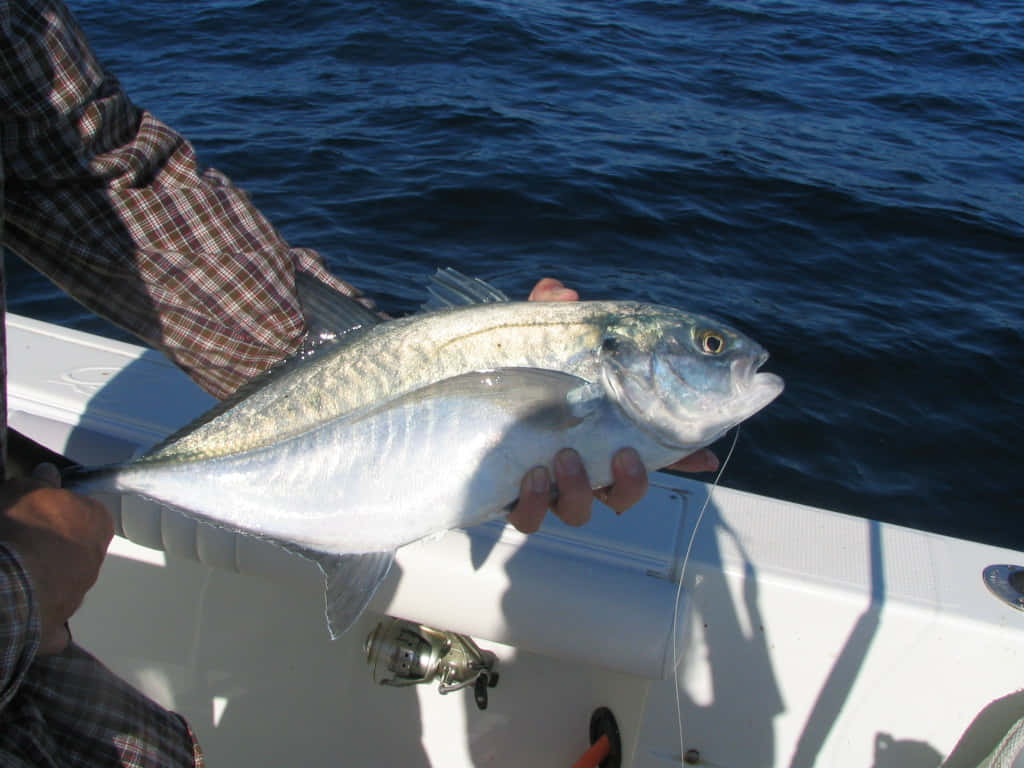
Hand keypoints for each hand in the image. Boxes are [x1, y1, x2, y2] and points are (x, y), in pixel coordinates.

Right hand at [0, 464, 113, 653]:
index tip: (32, 510)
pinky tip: (19, 614)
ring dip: (40, 579)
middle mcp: (95, 560)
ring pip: (61, 585)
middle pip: (73, 548)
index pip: (82, 511)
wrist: (2, 585)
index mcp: (96, 522)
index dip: (54, 510)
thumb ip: (41, 482)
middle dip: (49, 545)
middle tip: (16, 541)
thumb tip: (49, 472)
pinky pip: (48, 626)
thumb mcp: (24, 491)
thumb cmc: (18, 529)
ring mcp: (76, 597)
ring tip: (9, 572)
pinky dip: (37, 622)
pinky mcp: (53, 630)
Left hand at [508, 278, 719, 533]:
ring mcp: (547, 484)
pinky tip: (530, 475)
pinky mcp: (512, 499)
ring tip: (565, 457)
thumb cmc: (506, 369)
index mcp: (598, 429)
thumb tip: (560, 293)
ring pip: (580, 509)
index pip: (650, 446)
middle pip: (623, 491)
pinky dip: (534, 502)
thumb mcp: (530, 336)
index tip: (705, 454)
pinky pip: (530, 518)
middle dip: (633, 480)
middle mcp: (580, 462)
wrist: (449, 396)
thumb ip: (547, 312)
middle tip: (625, 453)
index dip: (682, 455)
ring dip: (581, 487)